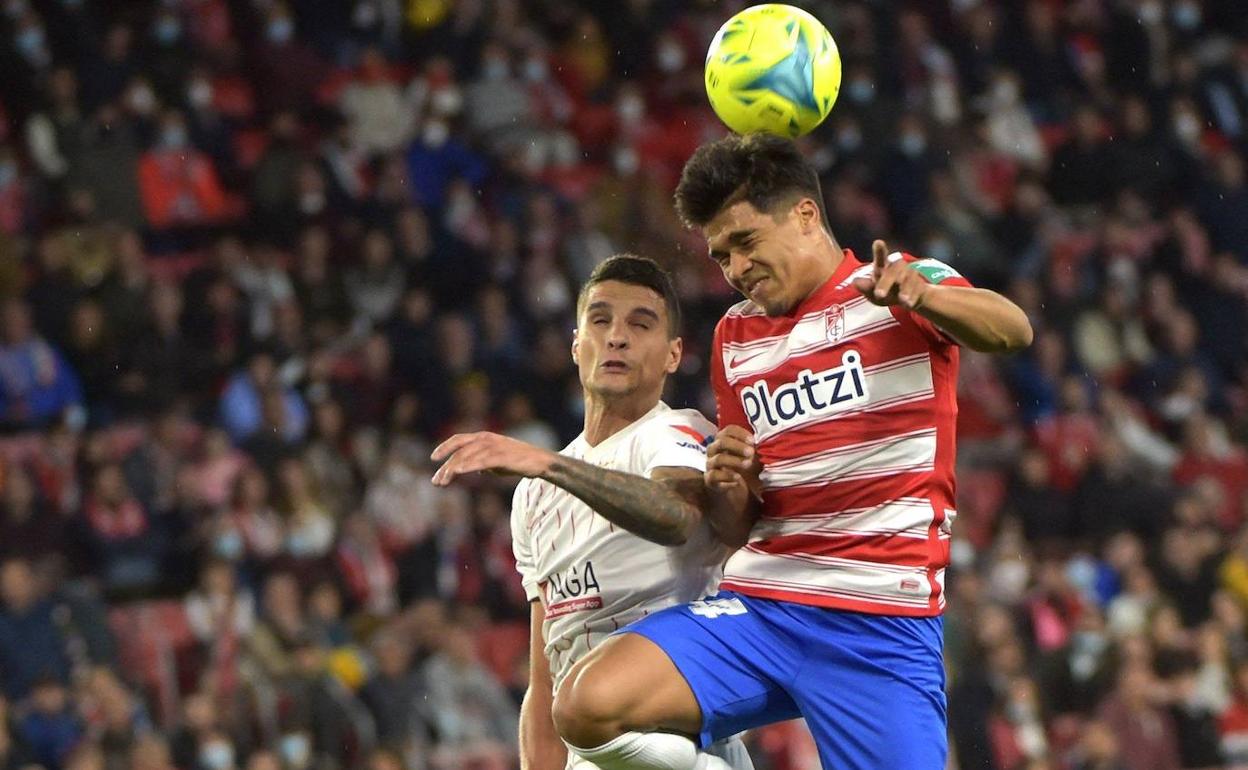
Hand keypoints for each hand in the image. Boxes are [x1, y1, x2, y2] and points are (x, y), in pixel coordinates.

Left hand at [430, 432, 554, 485]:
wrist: (540, 461)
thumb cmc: (519, 461)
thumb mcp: (497, 461)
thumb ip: (484, 462)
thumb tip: (475, 469)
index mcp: (484, 437)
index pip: (459, 440)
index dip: (445, 447)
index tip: (433, 458)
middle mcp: (486, 439)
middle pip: (459, 451)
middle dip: (445, 466)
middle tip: (436, 481)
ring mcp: (494, 447)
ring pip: (467, 457)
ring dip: (452, 470)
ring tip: (443, 482)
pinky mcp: (501, 456)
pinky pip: (481, 461)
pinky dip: (469, 466)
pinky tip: (459, 472)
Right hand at [705, 425, 761, 495]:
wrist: (736, 491)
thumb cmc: (745, 469)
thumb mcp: (751, 457)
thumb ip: (754, 448)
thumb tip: (768, 440)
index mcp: (724, 440)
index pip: (728, 430)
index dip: (740, 433)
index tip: (753, 440)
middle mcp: (714, 451)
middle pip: (721, 442)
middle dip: (737, 446)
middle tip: (751, 452)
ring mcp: (710, 465)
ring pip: (718, 459)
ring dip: (735, 461)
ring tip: (748, 465)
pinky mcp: (710, 480)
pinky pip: (714, 476)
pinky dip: (727, 477)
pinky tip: (738, 480)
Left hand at [852, 239, 931, 309]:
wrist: (909, 299)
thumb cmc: (887, 292)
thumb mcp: (873, 293)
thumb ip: (866, 288)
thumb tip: (854, 282)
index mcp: (883, 267)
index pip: (880, 258)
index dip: (879, 250)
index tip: (878, 242)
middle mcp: (898, 268)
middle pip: (894, 271)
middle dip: (886, 283)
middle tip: (879, 295)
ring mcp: (910, 275)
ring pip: (908, 279)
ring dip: (904, 290)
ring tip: (901, 300)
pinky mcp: (920, 285)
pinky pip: (917, 289)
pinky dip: (913, 297)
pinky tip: (908, 304)